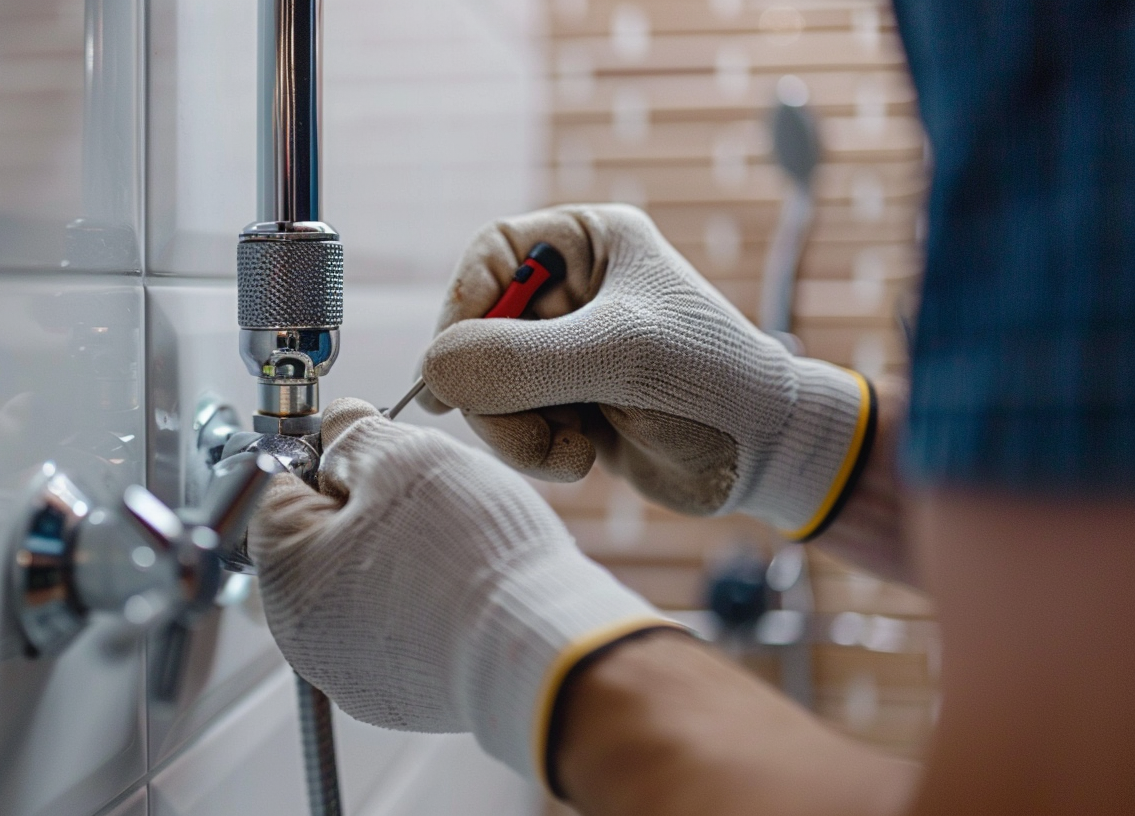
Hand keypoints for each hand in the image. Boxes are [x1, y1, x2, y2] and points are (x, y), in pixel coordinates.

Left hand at [249, 397, 680, 779]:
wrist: (539, 650)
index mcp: (284, 573)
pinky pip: (390, 627)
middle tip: (418, 495)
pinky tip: (457, 585)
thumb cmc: (470, 559)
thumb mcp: (404, 458)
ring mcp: (346, 671)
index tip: (365, 448)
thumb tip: (338, 427)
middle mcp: (300, 635)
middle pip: (313, 539)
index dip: (322, 454)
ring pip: (354, 583)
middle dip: (360, 508)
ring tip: (448, 542)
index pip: (273, 488)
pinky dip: (416, 601)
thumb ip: (354, 433)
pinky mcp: (394, 695)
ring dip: (390, 553)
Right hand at [420, 204, 873, 538]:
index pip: (490, 256)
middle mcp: (569, 291)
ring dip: (515, 429)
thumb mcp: (619, 358)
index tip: (456, 368)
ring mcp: (563, 349)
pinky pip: (510, 422)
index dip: (462, 309)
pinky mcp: (564, 401)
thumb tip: (433, 372)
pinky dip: (534, 448)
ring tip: (571, 448)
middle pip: (476, 329)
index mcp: (586, 244)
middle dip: (495, 389)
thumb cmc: (713, 382)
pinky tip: (583, 454)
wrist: (766, 456)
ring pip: (487, 385)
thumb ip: (522, 360)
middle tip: (528, 428)